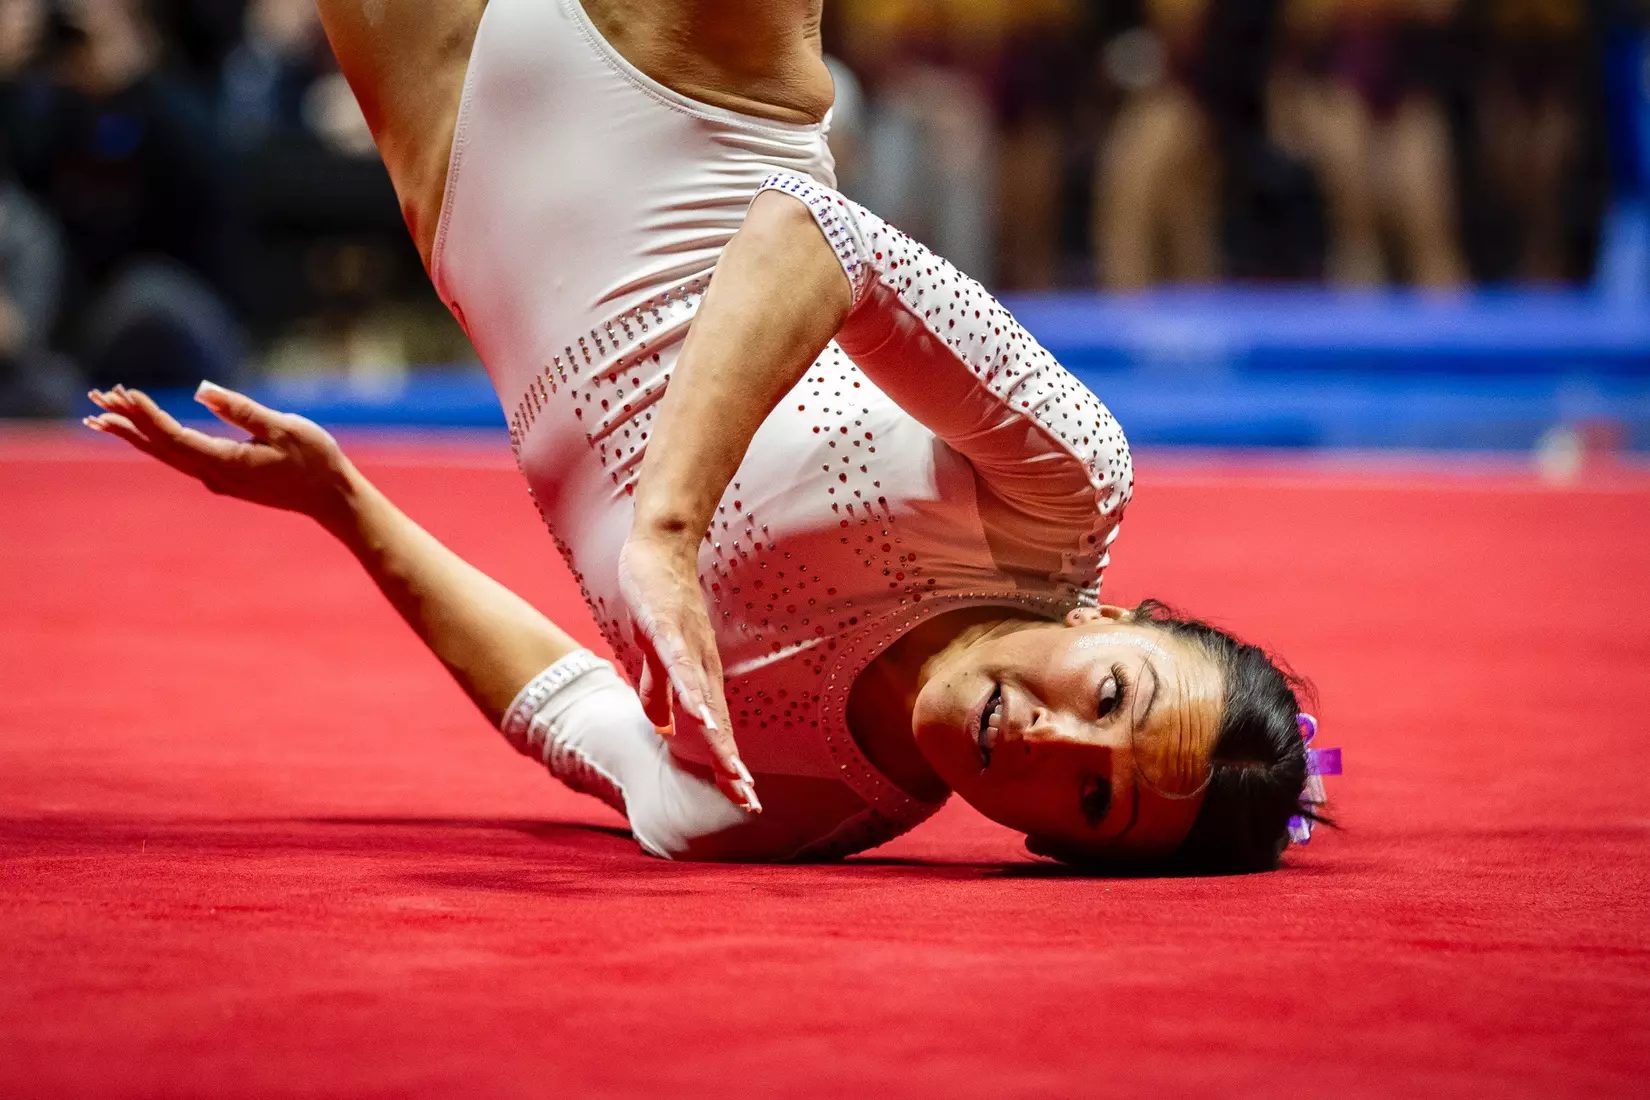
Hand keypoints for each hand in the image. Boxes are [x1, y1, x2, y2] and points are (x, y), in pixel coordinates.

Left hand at [84, 382, 355, 522]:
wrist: (332, 498)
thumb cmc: (315, 460)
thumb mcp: (285, 427)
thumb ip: (242, 409)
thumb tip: (202, 389)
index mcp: (226, 463)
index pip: (174, 436)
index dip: (147, 414)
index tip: (124, 392)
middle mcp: (214, 475)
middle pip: (159, 448)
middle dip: (126, 424)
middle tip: (94, 401)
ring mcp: (218, 479)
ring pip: (166, 454)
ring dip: (137, 434)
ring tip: (104, 417)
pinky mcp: (225, 477)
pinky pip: (181, 457)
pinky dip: (159, 441)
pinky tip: (146, 433)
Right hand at [618, 535, 758, 813]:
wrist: (657, 549)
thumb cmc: (659, 601)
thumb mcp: (656, 654)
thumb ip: (660, 691)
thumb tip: (665, 729)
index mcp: (699, 678)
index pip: (718, 730)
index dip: (728, 765)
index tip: (744, 801)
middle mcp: (702, 668)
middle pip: (720, 725)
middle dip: (732, 766)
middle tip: (749, 803)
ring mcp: (687, 649)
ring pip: (705, 702)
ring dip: (719, 738)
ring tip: (733, 773)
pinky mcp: (668, 629)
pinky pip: (680, 668)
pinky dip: (689, 694)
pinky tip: (697, 718)